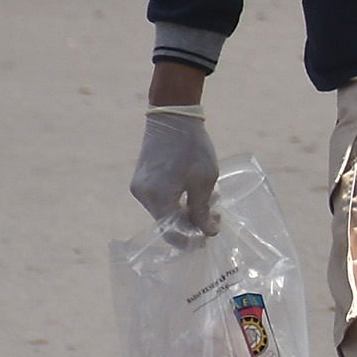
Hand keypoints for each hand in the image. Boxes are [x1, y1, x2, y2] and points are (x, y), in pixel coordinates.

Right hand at [130, 104, 219, 234]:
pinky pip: (161, 200)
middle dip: (193, 224)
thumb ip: (203, 210)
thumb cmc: (191, 146)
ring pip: (165, 212)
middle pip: (168, 224)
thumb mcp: (204, 181)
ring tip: (211, 199)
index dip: (191, 240)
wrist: (173, 116)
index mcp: (157, 197)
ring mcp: (140, 187)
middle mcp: (143, 195)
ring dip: (187, 211)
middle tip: (215, 215)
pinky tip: (195, 191)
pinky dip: (178, 201)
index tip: (209, 236)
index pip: (172, 232)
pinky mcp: (143, 180)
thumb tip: (207, 233)